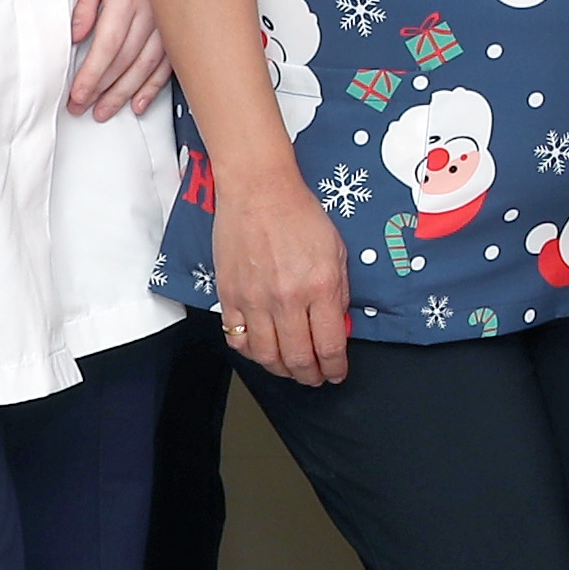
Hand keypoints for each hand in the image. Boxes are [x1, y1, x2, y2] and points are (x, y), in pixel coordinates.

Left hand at [66, 0, 172, 120]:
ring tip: (108, 110)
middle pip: (126, 62)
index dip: (91, 76)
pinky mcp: (182, 19)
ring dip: (127, 92)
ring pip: (148, 66)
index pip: (106, 46)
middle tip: (85, 111)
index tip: (76, 96)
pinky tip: (142, 99)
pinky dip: (156, 83)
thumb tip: (76, 34)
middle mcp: (153, 12)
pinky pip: (171, 59)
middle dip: (104, 90)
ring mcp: (172, 18)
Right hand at [208, 159, 356, 388]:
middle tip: (316, 378)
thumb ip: (339, 293)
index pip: (331, 345)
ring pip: (266, 356)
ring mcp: (254, 300)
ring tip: (291, 369)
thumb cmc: (301, 215)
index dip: (336, 367)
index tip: (337, 373)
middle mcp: (287, 298)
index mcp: (320, 287)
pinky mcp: (229, 296)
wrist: (259, 191)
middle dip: (311, 376)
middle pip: (298, 358)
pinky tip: (263, 351)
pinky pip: (237, 339)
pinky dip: (252, 353)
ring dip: (282, 370)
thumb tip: (339, 326)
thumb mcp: (337, 252)